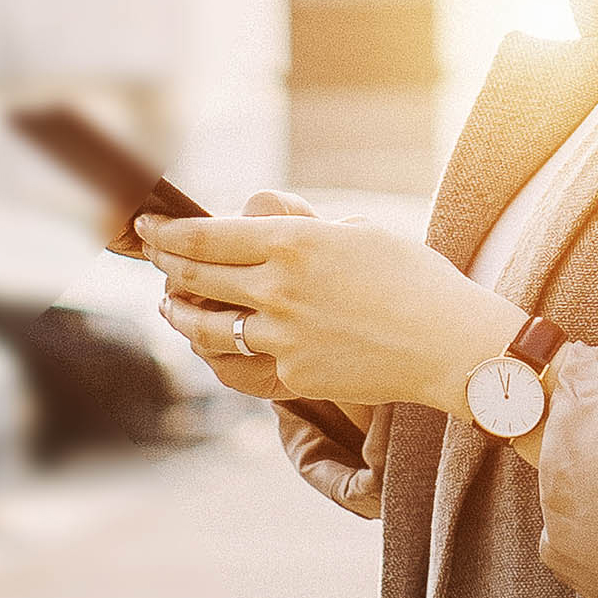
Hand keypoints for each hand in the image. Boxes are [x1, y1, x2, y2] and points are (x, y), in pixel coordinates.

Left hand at [138, 192, 524, 420]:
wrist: (449, 343)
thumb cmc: (413, 279)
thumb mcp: (358, 232)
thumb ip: (301, 226)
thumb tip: (258, 222)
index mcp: (293, 243)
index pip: (205, 236)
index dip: (166, 232)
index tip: (147, 225)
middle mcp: (278, 289)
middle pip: (196, 277)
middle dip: (166, 266)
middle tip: (153, 257)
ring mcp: (281, 337)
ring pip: (204, 327)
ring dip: (179, 314)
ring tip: (169, 306)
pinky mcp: (293, 375)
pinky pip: (238, 366)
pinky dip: (215, 355)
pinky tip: (208, 347)